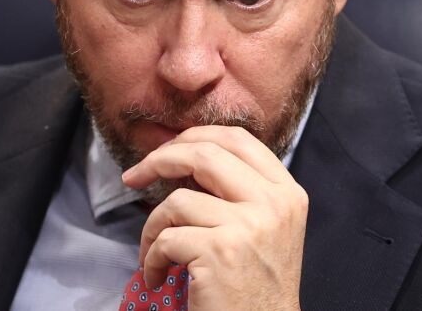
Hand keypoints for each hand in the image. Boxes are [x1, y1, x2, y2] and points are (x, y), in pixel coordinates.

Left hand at [122, 125, 307, 309]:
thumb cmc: (256, 285)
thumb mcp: (266, 227)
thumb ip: (239, 190)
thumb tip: (184, 155)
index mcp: (286, 192)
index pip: (237, 139)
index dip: (193, 136)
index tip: (164, 152)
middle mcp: (273, 204)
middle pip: (205, 154)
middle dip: (159, 160)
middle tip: (134, 177)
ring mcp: (249, 226)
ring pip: (177, 201)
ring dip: (152, 227)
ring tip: (153, 252)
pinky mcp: (221, 252)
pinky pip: (167, 239)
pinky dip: (152, 259)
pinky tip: (158, 276)